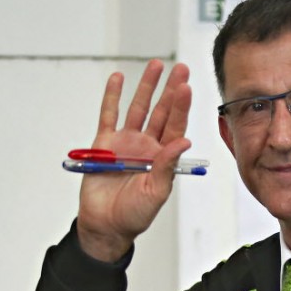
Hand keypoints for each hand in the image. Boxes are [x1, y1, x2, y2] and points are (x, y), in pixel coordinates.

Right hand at [76, 59, 192, 260]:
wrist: (105, 225)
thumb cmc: (134, 215)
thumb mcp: (156, 192)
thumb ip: (167, 165)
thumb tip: (183, 141)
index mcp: (163, 158)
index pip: (176, 127)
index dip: (181, 107)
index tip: (186, 87)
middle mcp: (147, 146)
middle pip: (161, 112)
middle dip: (170, 90)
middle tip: (180, 68)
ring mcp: (126, 142)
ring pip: (138, 108)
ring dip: (146, 87)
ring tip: (155, 65)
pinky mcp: (105, 144)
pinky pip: (108, 115)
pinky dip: (112, 97)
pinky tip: (117, 79)